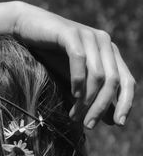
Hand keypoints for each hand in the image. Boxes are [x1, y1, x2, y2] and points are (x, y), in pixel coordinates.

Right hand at [11, 2, 134, 128]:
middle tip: (88, 125)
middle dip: (101, 107)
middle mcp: (104, 42)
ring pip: (97, 75)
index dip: (126, 103)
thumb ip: (92, 96)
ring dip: (86, 100)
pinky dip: (77, 80)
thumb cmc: (50, 54)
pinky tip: (72, 94)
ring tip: (74, 115)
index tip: (118, 124)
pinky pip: (80, 60)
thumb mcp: (75, 79)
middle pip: (113, 81)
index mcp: (109, 53)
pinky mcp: (71, 33)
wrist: (27, 30)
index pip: (127, 81)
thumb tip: (112, 121)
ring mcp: (88, 36)